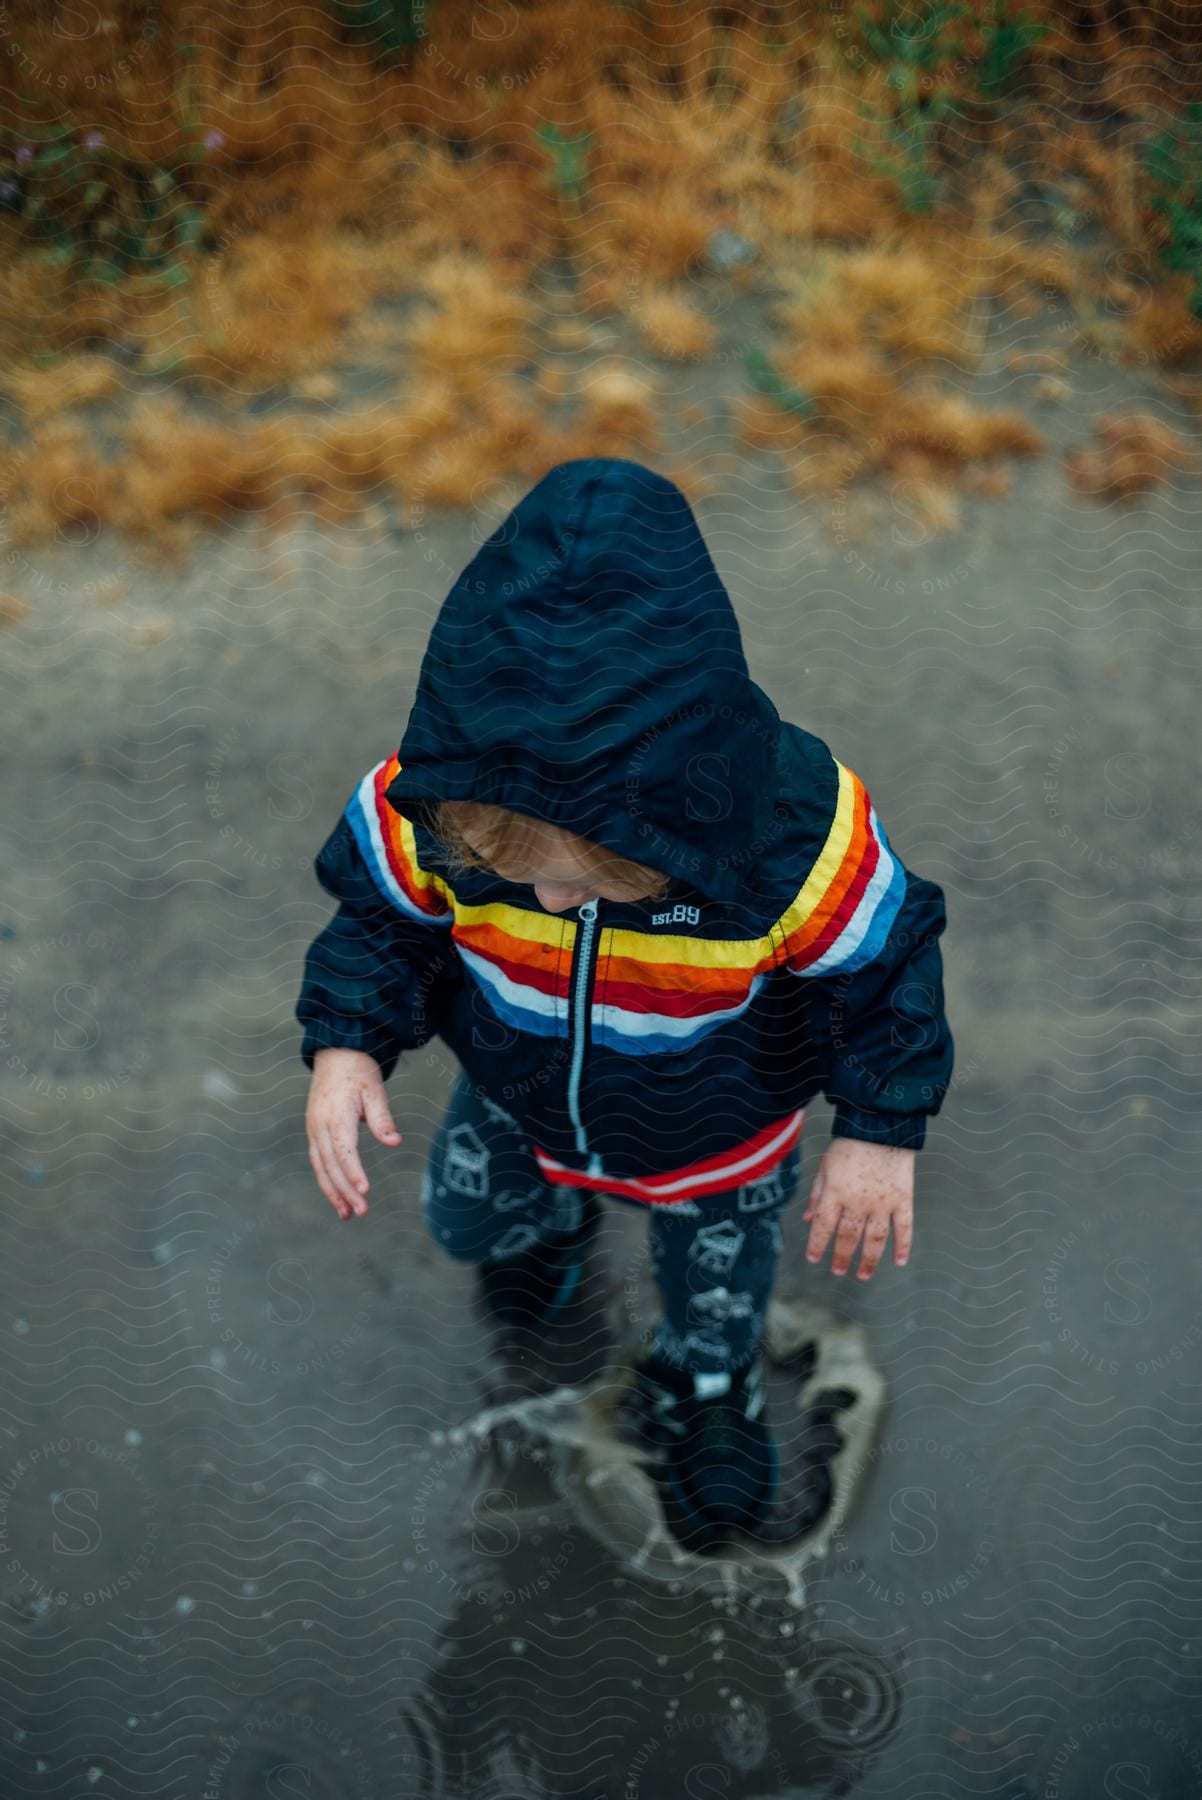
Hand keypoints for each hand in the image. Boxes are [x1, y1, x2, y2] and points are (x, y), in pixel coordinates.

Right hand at [306, 1047, 401, 1220]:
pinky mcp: (314, 1133)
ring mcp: (314, 1130)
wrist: (336, 1055)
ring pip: (321, 1167)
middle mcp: (320, 1126)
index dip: (353, 1171)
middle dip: (345, 1191)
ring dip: (333, 1192)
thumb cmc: (359, 1073)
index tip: (364, 1190)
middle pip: (331, 1164)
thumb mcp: (375, 1090)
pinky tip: (338, 1197)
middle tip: (361, 1212)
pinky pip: (318, 1162)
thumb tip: (395, 1143)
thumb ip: (383, 1118)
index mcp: (336, 1115)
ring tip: (347, 1214)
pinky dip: (327, 1181)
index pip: (344, 1149)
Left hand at [803, 1137, 914, 1280]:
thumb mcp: (825, 1166)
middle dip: (842, 1258)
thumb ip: (817, 1194)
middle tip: (839, 1271)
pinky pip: (904, 1228)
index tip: (814, 1259)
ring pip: (875, 1240)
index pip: (823, 1227)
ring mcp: (882, 1203)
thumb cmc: (849, 1145)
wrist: (881, 1126)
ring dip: (869, 1261)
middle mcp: (858, 1202)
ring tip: (863, 1275)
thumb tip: (808, 1220)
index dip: (817, 1245)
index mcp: (835, 1192)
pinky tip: (899, 1261)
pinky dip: (903, 1247)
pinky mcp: (903, 1199)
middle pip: (848, 1238)